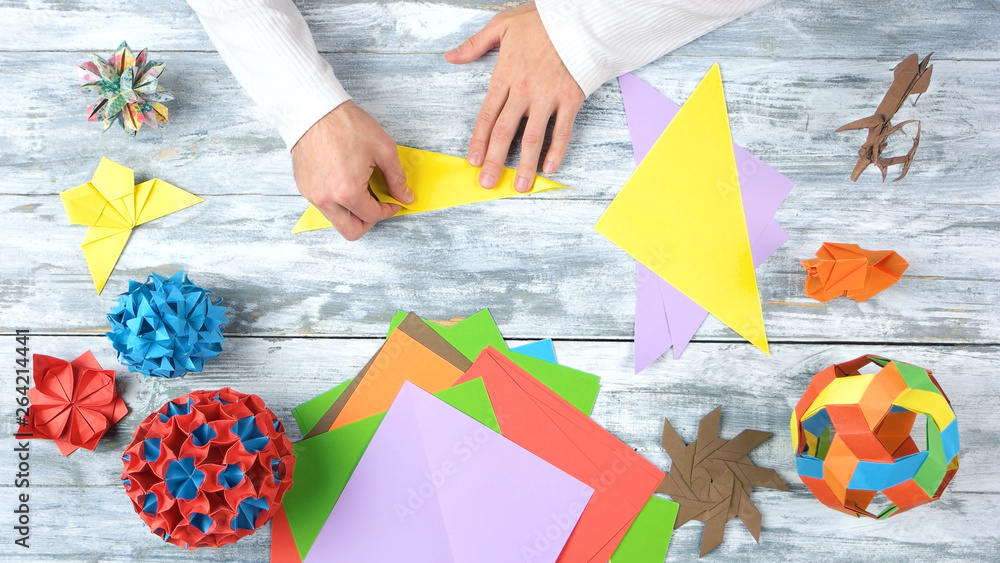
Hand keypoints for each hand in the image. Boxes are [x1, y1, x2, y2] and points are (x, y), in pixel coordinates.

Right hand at [291, 101, 412, 240]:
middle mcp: (327, 199)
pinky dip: (338, 202)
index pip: (372, 216)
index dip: (389, 210)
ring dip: (353, 213)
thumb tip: (404, 196)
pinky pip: (324, 206)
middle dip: (369, 221)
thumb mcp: (383, 150)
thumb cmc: (346, 125)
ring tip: (363, 191)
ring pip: (337, 220)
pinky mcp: (304, 187)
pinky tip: (347, 182)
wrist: (314, 110)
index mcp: (347, 192)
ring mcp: (312, 195)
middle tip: (378, 205)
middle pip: (351, 231)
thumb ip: (396, 178)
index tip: (393, 201)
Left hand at [446, 1, 583, 191]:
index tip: (472, 161)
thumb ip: (475, 44)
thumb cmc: (542, 20)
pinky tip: (549, 168)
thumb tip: (451, 56)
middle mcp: (525, 91)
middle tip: (487, 183)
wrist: (580, 18)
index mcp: (505, 75)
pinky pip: (563, 131)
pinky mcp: (571, 99)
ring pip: (533, 137)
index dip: (478, 141)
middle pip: (505, 132)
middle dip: (494, 161)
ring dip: (524, 165)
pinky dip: (556, 151)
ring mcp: (549, 97)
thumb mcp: (502, 24)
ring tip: (519, 186)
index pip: (487, 115)